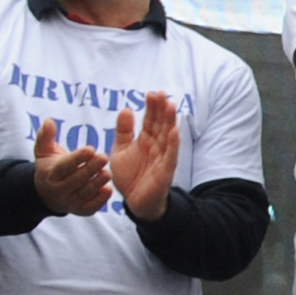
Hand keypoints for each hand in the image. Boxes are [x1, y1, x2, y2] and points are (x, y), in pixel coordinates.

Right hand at [30, 117, 114, 215]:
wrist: (47, 194)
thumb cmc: (50, 167)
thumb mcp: (44, 151)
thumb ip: (45, 137)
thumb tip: (48, 121)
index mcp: (51, 174)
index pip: (64, 166)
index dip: (77, 158)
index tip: (91, 149)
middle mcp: (58, 190)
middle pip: (76, 180)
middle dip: (90, 169)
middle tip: (104, 157)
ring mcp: (69, 202)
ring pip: (84, 194)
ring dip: (96, 184)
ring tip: (108, 173)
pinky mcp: (80, 211)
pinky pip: (90, 208)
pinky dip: (99, 201)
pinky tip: (108, 191)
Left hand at [109, 93, 183, 222]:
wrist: (134, 201)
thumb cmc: (129, 175)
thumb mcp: (120, 150)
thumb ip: (123, 131)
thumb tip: (126, 109)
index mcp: (145, 140)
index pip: (150, 120)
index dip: (151, 107)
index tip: (151, 94)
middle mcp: (156, 146)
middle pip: (160, 124)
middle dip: (161, 109)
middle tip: (161, 94)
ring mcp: (163, 157)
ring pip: (168, 136)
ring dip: (170, 121)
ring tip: (171, 106)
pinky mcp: (166, 171)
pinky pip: (171, 156)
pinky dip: (174, 144)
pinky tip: (175, 131)